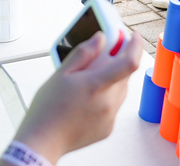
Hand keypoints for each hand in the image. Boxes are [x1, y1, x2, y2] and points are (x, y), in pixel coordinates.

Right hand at [10, 31, 141, 163]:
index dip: (136, 46)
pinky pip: (114, 106)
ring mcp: (110, 117)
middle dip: (118, 61)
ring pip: (121, 90)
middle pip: (125, 75)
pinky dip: (107, 97)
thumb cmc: (48, 109)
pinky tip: (89, 99)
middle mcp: (108, 103)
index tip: (134, 37)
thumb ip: (83, 54)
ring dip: (112, 79)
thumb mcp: (61, 74)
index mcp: (96, 85)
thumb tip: (100, 39)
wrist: (43, 140)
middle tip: (102, 55)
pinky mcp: (108, 128)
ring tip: (89, 80)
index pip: (129, 63)